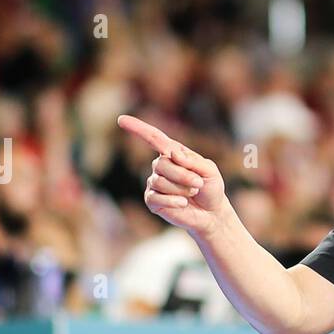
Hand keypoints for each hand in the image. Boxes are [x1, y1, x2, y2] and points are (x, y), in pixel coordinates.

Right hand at [116, 114, 230, 237]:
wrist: (212, 213)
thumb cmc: (210, 188)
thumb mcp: (209, 170)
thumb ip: (193, 161)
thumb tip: (172, 154)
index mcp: (173, 153)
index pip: (154, 138)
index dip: (138, 128)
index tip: (121, 120)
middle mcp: (160, 166)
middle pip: (161, 164)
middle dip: (183, 175)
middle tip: (198, 184)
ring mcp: (154, 183)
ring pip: (160, 182)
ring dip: (181, 189)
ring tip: (192, 194)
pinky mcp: (152, 201)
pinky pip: (156, 197)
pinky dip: (173, 201)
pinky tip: (183, 203)